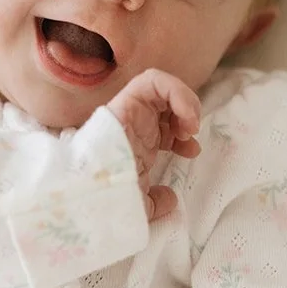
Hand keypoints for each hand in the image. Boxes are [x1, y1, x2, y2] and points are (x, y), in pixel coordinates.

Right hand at [107, 68, 201, 222]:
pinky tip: (186, 114)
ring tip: (190, 124)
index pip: (163, 127)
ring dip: (185, 100)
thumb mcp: (139, 207)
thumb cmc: (110, 203)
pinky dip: (177, 91)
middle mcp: (133, 125)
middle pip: (165, 104)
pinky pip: (154, 81)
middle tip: (192, 135)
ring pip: (161, 86)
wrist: (94, 197)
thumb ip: (155, 204)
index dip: (184, 136)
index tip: (192, 152)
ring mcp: (129, 112)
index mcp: (136, 145)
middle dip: (188, 113)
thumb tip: (170, 199)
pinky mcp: (126, 102)